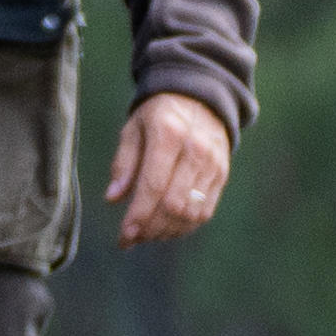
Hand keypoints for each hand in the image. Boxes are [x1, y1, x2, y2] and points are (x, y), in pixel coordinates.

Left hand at [106, 94, 231, 248]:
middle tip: (131, 238)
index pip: (154, 184)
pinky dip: (185, 226)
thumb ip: (124, 163)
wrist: (200, 97)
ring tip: (147, 235)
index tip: (125, 234)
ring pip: (190, 212)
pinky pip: (205, 210)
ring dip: (167, 231)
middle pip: (173, 203)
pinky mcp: (222, 174)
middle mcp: (195, 149)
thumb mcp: (134, 129)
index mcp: (168, 134)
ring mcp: (213, 163)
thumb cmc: (159, 116)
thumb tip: (113, 199)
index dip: (139, 214)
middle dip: (150, 228)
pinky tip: (167, 229)